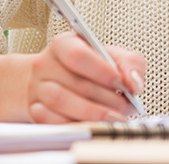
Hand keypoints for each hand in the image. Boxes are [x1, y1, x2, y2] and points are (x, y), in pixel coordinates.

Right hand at [0, 33, 146, 122]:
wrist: (53, 79)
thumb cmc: (87, 66)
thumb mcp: (111, 55)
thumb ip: (130, 63)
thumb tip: (135, 82)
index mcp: (64, 44)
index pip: (79, 56)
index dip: (104, 71)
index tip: (123, 83)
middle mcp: (45, 64)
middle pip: (76, 83)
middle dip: (108, 98)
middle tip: (126, 106)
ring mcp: (36, 88)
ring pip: (62, 103)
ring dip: (94, 113)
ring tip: (114, 116)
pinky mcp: (34, 110)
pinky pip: (53, 121)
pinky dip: (76, 124)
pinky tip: (92, 123)